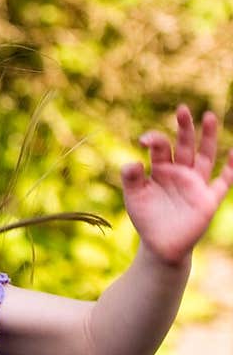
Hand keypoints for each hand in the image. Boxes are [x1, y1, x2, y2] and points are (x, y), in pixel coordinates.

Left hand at [121, 105, 232, 265]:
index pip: (161, 146)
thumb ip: (131, 178)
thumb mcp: (133, 196)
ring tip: (209, 116)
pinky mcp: (208, 200)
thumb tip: (134, 161)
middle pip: (185, 144)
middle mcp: (180, 171)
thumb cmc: (146, 218)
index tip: (144, 141)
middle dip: (184, 127)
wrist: (160, 245)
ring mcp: (195, 184)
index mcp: (161, 167)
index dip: (154, 139)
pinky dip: (230, 169)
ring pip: (204, 156)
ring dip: (208, 138)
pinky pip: (222, 182)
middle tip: (182, 109)